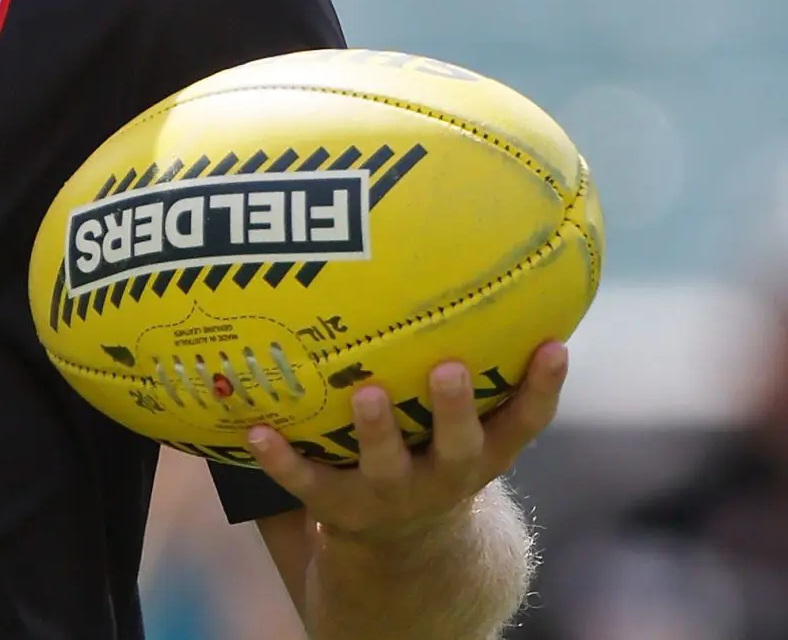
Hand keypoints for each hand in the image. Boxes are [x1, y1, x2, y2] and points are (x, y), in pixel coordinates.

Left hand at [246, 341, 568, 541]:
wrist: (400, 549)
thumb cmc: (431, 453)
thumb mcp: (465, 425)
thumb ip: (474, 363)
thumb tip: (474, 262)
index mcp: (483, 454)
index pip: (525, 422)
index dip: (544, 388)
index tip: (555, 345)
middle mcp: (445, 478)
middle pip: (458, 446)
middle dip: (455, 409)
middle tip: (448, 369)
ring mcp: (390, 496)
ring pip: (385, 465)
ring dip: (376, 430)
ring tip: (363, 392)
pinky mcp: (337, 507)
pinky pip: (305, 483)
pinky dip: (280, 459)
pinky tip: (255, 430)